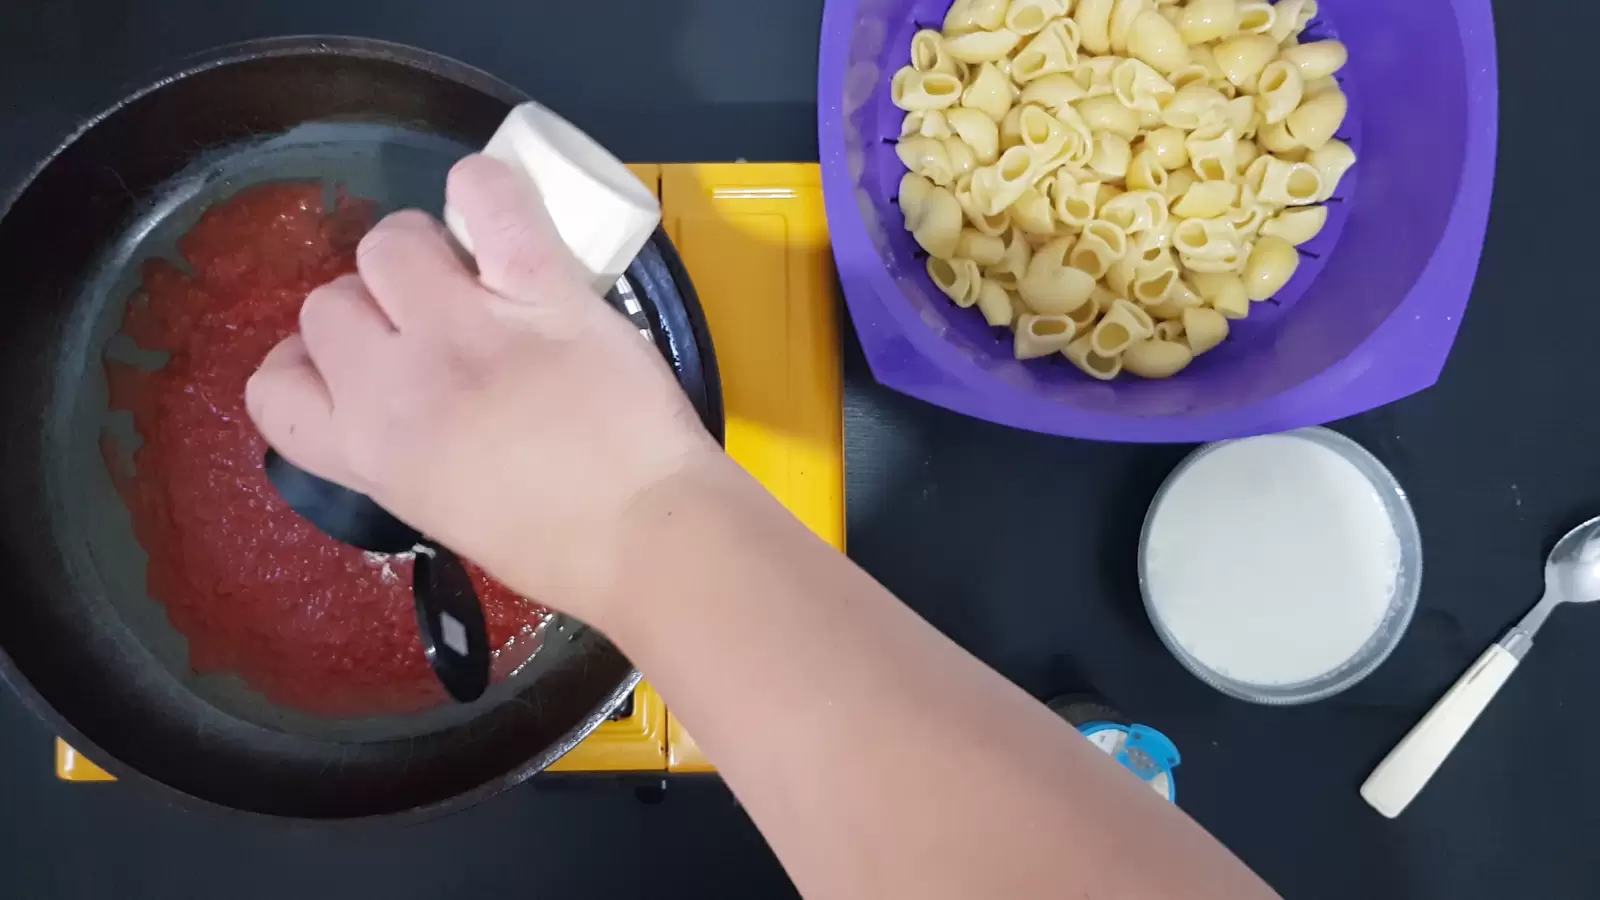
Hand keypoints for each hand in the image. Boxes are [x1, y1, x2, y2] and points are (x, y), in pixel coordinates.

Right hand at [246, 155, 722, 621]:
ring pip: (389, 242)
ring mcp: (465, 328)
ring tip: (471, 277)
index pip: (274, 385)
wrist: (650, 535)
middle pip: (328, 302)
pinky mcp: (540, 288)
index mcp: (365, 452)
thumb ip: (405, 453)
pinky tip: (499, 212)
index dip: (311, 365)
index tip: (360, 366)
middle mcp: (395, 384)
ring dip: (421, 252)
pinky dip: (486, 188)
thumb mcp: (442, 513)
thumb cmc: (559, 549)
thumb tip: (409, 405)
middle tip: (434, 325)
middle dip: (374, 308)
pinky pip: (488, 197)